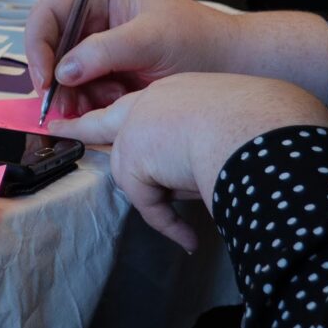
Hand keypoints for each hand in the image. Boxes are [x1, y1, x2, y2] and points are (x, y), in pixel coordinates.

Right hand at [26, 0, 327, 114]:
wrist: (230, 67)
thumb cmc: (198, 39)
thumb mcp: (151, 39)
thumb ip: (104, 51)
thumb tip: (63, 71)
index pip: (50, 11)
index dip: (39, 43)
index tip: (45, 77)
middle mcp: (91, 16)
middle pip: (50, 45)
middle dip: (54, 77)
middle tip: (60, 106)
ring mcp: (97, 46)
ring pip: (62, 73)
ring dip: (73, 95)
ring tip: (97, 108)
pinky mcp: (105, 73)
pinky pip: (80, 91)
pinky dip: (89, 104)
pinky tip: (113, 105)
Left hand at [50, 75, 327, 250]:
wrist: (261, 127)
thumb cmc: (268, 123)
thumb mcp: (237, 127)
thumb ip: (207, 144)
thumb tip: (195, 178)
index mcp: (183, 90)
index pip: (152, 106)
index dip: (139, 120)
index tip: (122, 121)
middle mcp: (155, 101)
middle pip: (110, 120)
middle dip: (82, 127)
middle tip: (59, 128)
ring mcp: (139, 126)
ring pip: (134, 171)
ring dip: (159, 196)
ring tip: (181, 220)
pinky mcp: (132, 156)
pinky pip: (148, 201)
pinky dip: (167, 222)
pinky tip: (188, 238)